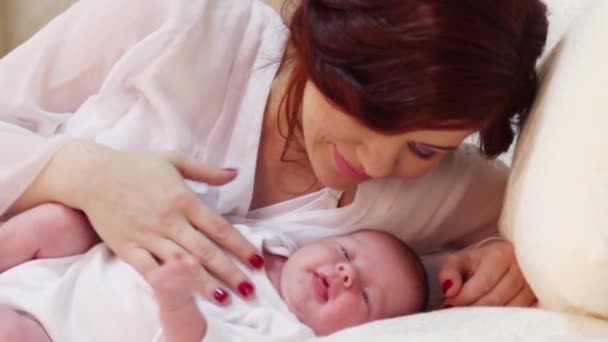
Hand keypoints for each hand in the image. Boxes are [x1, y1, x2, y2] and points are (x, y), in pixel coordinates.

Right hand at [41, 141, 262, 303]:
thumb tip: (236, 172)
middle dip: (230, 272)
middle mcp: (169, 220)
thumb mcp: (174, 159)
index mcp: (184, 199)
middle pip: (205, 251)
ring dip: (203, 283)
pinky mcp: (128, 248)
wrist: (91, 174)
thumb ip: (207, 170)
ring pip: (182, 264)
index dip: (241, 246)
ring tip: (224, 299)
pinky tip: (182, 294)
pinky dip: (166, 282)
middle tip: (249, 290)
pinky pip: (149, 269)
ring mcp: (148, 236)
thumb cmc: (135, 164)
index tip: (258, 262)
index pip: (219, 227)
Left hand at [438, 240, 535, 307]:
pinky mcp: (539, 298)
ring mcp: (534, 284)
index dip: (464, 297)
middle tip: (459, 312)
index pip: (483, 282)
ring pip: (510, 309)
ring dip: (488, 316)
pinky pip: (521, 314)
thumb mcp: (460, 261)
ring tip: (472, 314)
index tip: (449, 303)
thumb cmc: (480, 263)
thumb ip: (449, 272)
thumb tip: (449, 291)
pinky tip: (490, 316)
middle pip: (496, 298)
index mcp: (502, 254)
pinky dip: (503, 319)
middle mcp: (522, 268)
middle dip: (473, 308)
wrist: (505, 261)